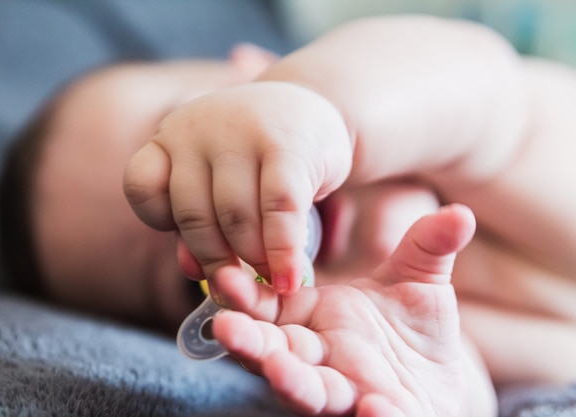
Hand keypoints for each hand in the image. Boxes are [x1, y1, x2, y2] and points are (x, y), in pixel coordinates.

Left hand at [124, 82, 350, 293]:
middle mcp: (198, 129)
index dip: (162, 222)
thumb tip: (192, 272)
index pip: (142, 186)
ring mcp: (242, 131)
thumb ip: (198, 224)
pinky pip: (279, 208)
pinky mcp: (288, 144)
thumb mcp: (217, 182)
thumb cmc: (256, 157)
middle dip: (217, 261)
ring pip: (234, 216)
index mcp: (170, 137)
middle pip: (193, 214)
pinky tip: (288, 277)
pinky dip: (283, 250)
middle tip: (240, 287)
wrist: (310, 108)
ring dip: (252, 260)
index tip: (193, 239)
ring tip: (268, 280)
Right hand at [212, 204, 475, 415]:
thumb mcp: (420, 280)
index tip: (224, 276)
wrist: (439, 378)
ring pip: (310, 391)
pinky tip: (372, 407)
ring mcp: (345, 392)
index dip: (245, 295)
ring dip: (292, 383)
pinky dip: (370, 416)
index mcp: (312, 320)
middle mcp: (319, 359)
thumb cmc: (415, 328)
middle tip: (226, 328)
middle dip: (251, 344)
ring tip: (279, 371)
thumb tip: (459, 212)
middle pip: (276, 353)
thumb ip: (429, 247)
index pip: (269, 306)